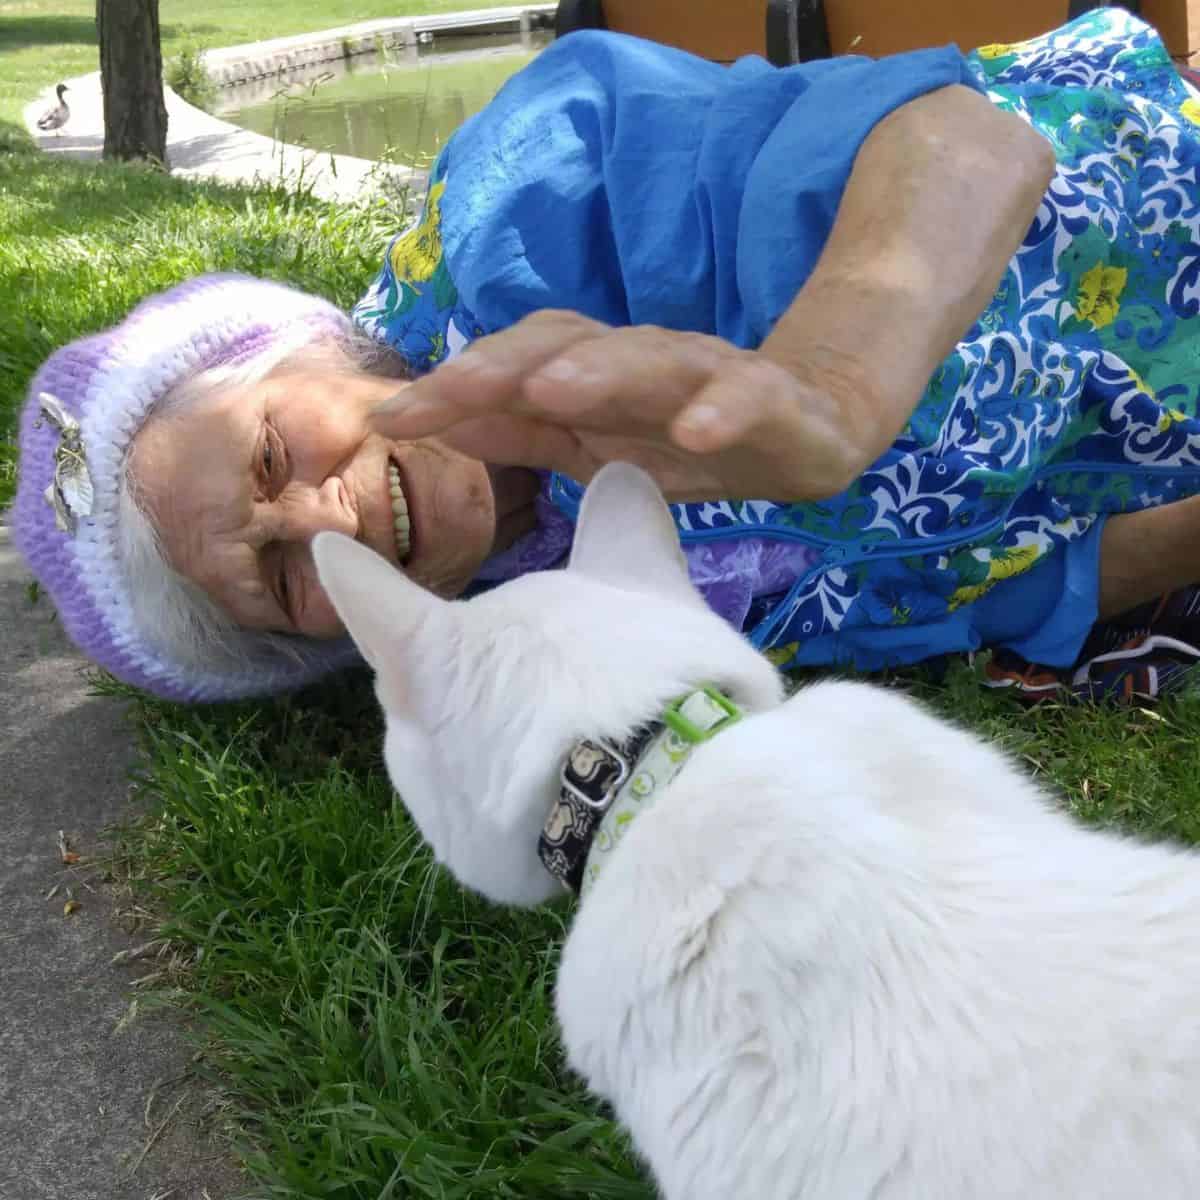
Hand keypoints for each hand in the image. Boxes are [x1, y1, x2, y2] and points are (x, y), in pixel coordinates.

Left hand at [369, 309, 873, 503]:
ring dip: (600, 372)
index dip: (458, 382)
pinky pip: (747, 397)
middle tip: (447, 390)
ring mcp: (709, 375)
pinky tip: (694, 433)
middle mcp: (644, 362)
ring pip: (652, 359)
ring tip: (552, 390)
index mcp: (596, 374)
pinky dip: (721, 410)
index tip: (392, 416)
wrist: (809, 430)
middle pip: (571, 346)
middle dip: (506, 365)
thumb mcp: (592, 442)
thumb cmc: (685, 432)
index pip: (518, 363)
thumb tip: (435, 419)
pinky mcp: (774, 400)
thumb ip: (520, 430)